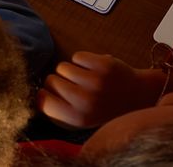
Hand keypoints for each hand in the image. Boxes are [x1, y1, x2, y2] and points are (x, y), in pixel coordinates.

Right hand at [38, 52, 167, 128]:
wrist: (137, 96)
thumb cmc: (104, 106)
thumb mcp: (82, 118)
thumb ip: (60, 108)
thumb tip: (35, 92)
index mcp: (77, 118)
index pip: (42, 101)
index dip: (43, 94)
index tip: (50, 93)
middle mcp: (85, 101)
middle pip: (50, 80)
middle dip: (58, 80)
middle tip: (73, 86)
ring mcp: (95, 81)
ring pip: (62, 66)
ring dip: (70, 70)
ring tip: (84, 78)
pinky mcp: (103, 64)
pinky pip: (76, 56)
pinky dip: (82, 60)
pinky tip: (93, 69)